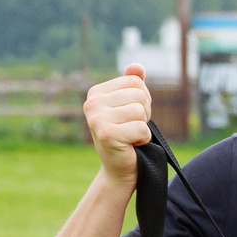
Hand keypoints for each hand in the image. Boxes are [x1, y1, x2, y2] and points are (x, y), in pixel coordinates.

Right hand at [85, 68, 155, 184]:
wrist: (120, 169)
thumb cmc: (127, 136)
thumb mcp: (129, 107)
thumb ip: (133, 85)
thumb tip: (137, 67)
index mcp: (96, 93)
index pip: (135, 82)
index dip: (143, 100)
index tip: (132, 115)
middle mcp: (92, 103)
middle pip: (139, 95)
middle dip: (144, 113)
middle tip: (132, 128)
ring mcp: (97, 119)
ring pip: (140, 111)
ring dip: (143, 127)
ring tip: (131, 136)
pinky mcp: (106, 135)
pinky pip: (141, 129)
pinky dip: (143, 139)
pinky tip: (132, 146)